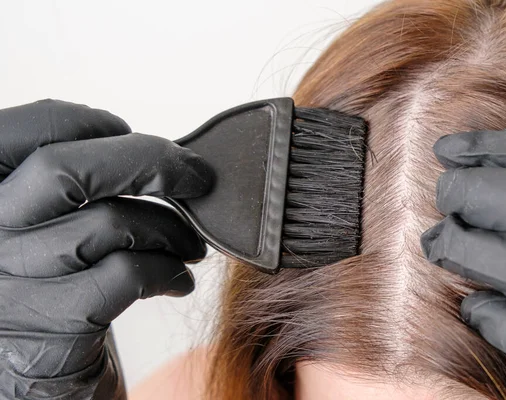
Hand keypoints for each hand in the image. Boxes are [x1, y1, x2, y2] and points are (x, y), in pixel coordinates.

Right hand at [0, 100, 210, 398]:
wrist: (37, 375)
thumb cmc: (52, 284)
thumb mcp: (42, 224)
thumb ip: (73, 183)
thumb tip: (153, 150)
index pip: (22, 132)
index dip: (83, 121)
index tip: (126, 131)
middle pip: (66, 169)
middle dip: (151, 162)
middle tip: (195, 176)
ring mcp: (10, 285)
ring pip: (109, 224)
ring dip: (172, 228)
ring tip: (191, 242)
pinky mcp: (50, 329)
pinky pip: (126, 276)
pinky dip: (168, 270)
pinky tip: (179, 279)